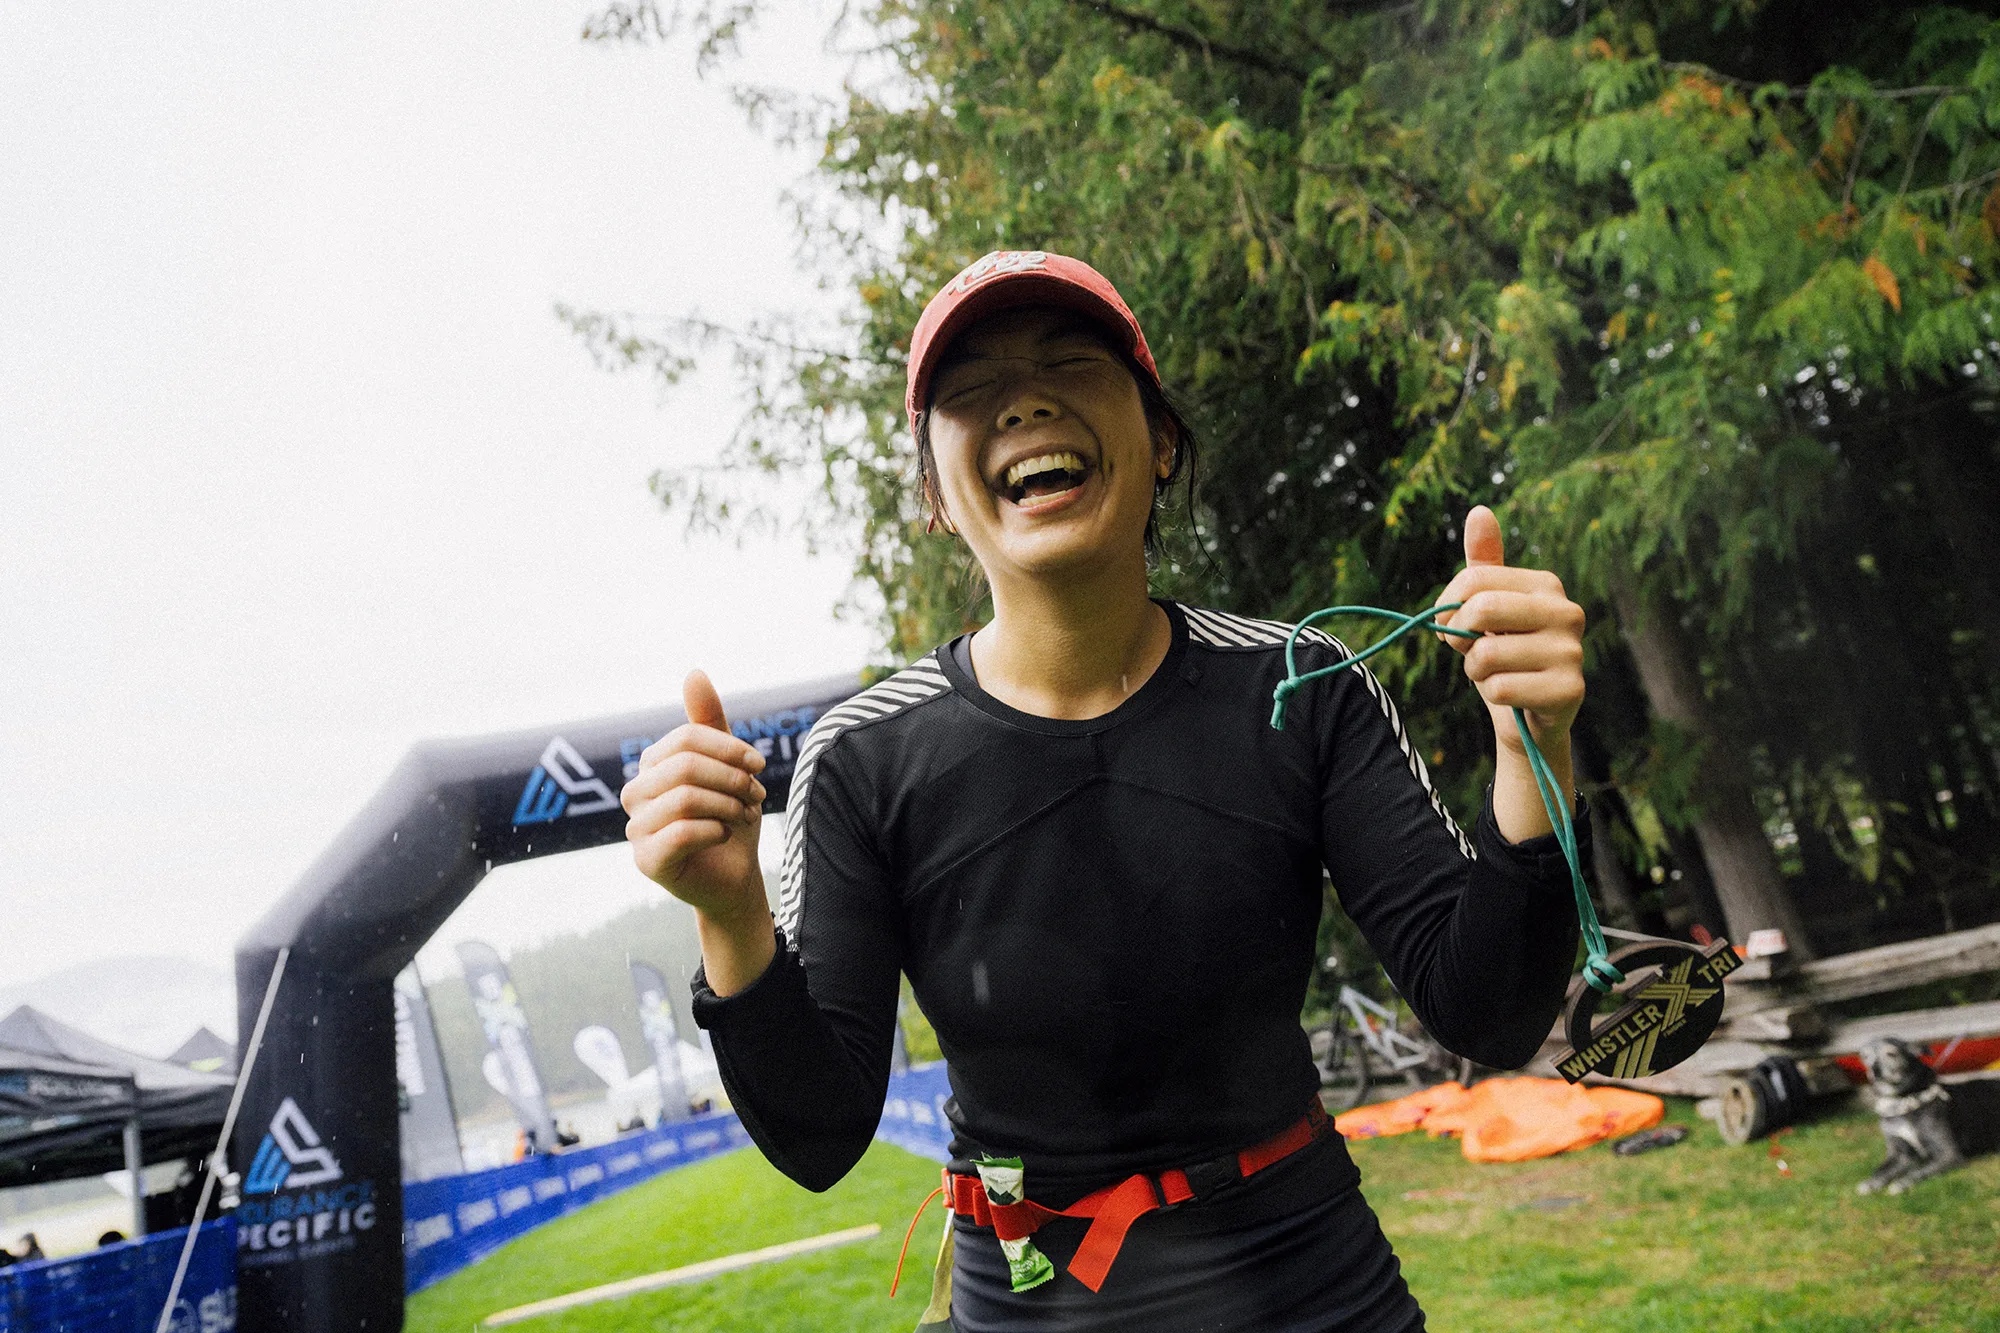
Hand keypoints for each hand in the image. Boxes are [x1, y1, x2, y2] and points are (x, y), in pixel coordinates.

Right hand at [621, 670, 769, 923]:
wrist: (734, 877)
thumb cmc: (729, 817)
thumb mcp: (728, 766)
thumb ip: (710, 723)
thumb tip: (694, 672)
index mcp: (652, 765)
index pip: (687, 738)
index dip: (729, 748)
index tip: (758, 766)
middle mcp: (635, 793)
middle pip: (685, 765)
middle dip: (732, 779)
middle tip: (757, 796)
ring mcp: (636, 828)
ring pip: (685, 797)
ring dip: (728, 805)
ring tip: (746, 816)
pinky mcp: (646, 861)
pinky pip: (681, 832)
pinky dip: (716, 830)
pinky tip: (725, 835)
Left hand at [1432, 506, 1585, 756]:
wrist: (1526, 718)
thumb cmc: (1503, 655)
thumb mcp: (1487, 607)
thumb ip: (1483, 563)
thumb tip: (1479, 511)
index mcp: (1546, 585)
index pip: (1473, 581)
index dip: (1447, 608)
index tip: (1451, 626)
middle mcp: (1567, 612)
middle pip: (1481, 609)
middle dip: (1459, 637)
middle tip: (1468, 650)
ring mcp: (1573, 652)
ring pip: (1486, 656)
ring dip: (1476, 672)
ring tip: (1495, 674)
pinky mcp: (1570, 690)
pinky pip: (1500, 689)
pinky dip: (1493, 696)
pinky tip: (1512, 697)